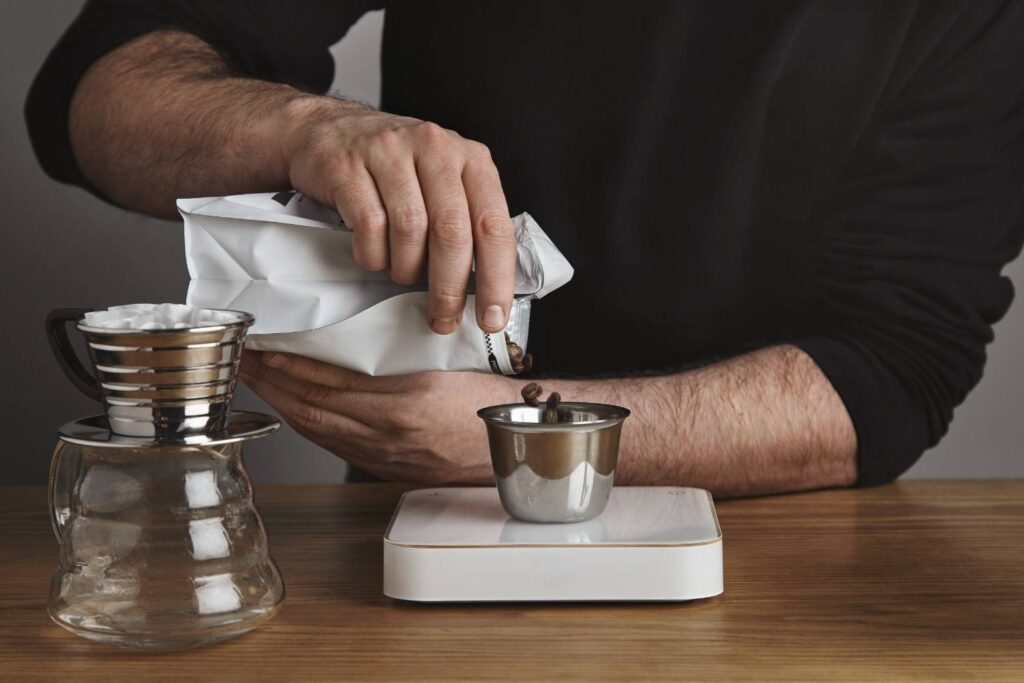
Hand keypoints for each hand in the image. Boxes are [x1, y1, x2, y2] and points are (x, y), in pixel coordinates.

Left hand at [239, 351, 520, 482]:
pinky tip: (294, 408)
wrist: (510, 446)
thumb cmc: (486, 401)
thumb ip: (399, 354)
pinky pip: (331, 443)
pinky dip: (304, 422)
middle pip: (311, 406)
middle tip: (244, 357)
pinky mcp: (382, 466)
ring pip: (316, 427)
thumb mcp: (446, 365)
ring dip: (281, 402)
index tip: (265, 343)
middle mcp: (388, 432)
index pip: (329, 380)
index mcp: (406, 402)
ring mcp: (382, 454)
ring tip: (259, 378)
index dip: (290, 363)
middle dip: (271, 382)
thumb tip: (355, 335)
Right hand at [280, 97, 516, 335]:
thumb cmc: (394, 167)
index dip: (496, 277)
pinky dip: (373, 254)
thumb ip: (468, 222)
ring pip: (410, 230)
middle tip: (443, 318)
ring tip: (402, 274)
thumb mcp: (443, 182)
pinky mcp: (349, 166)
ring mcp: (390, 153)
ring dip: (406, 268)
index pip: (494, 225)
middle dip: (449, 287)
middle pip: (451, 231)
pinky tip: (374, 255)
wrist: (328, 129)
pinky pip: (369, 225)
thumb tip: (487, 289)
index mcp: (471, 159)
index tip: (492, 316)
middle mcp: (435, 148)